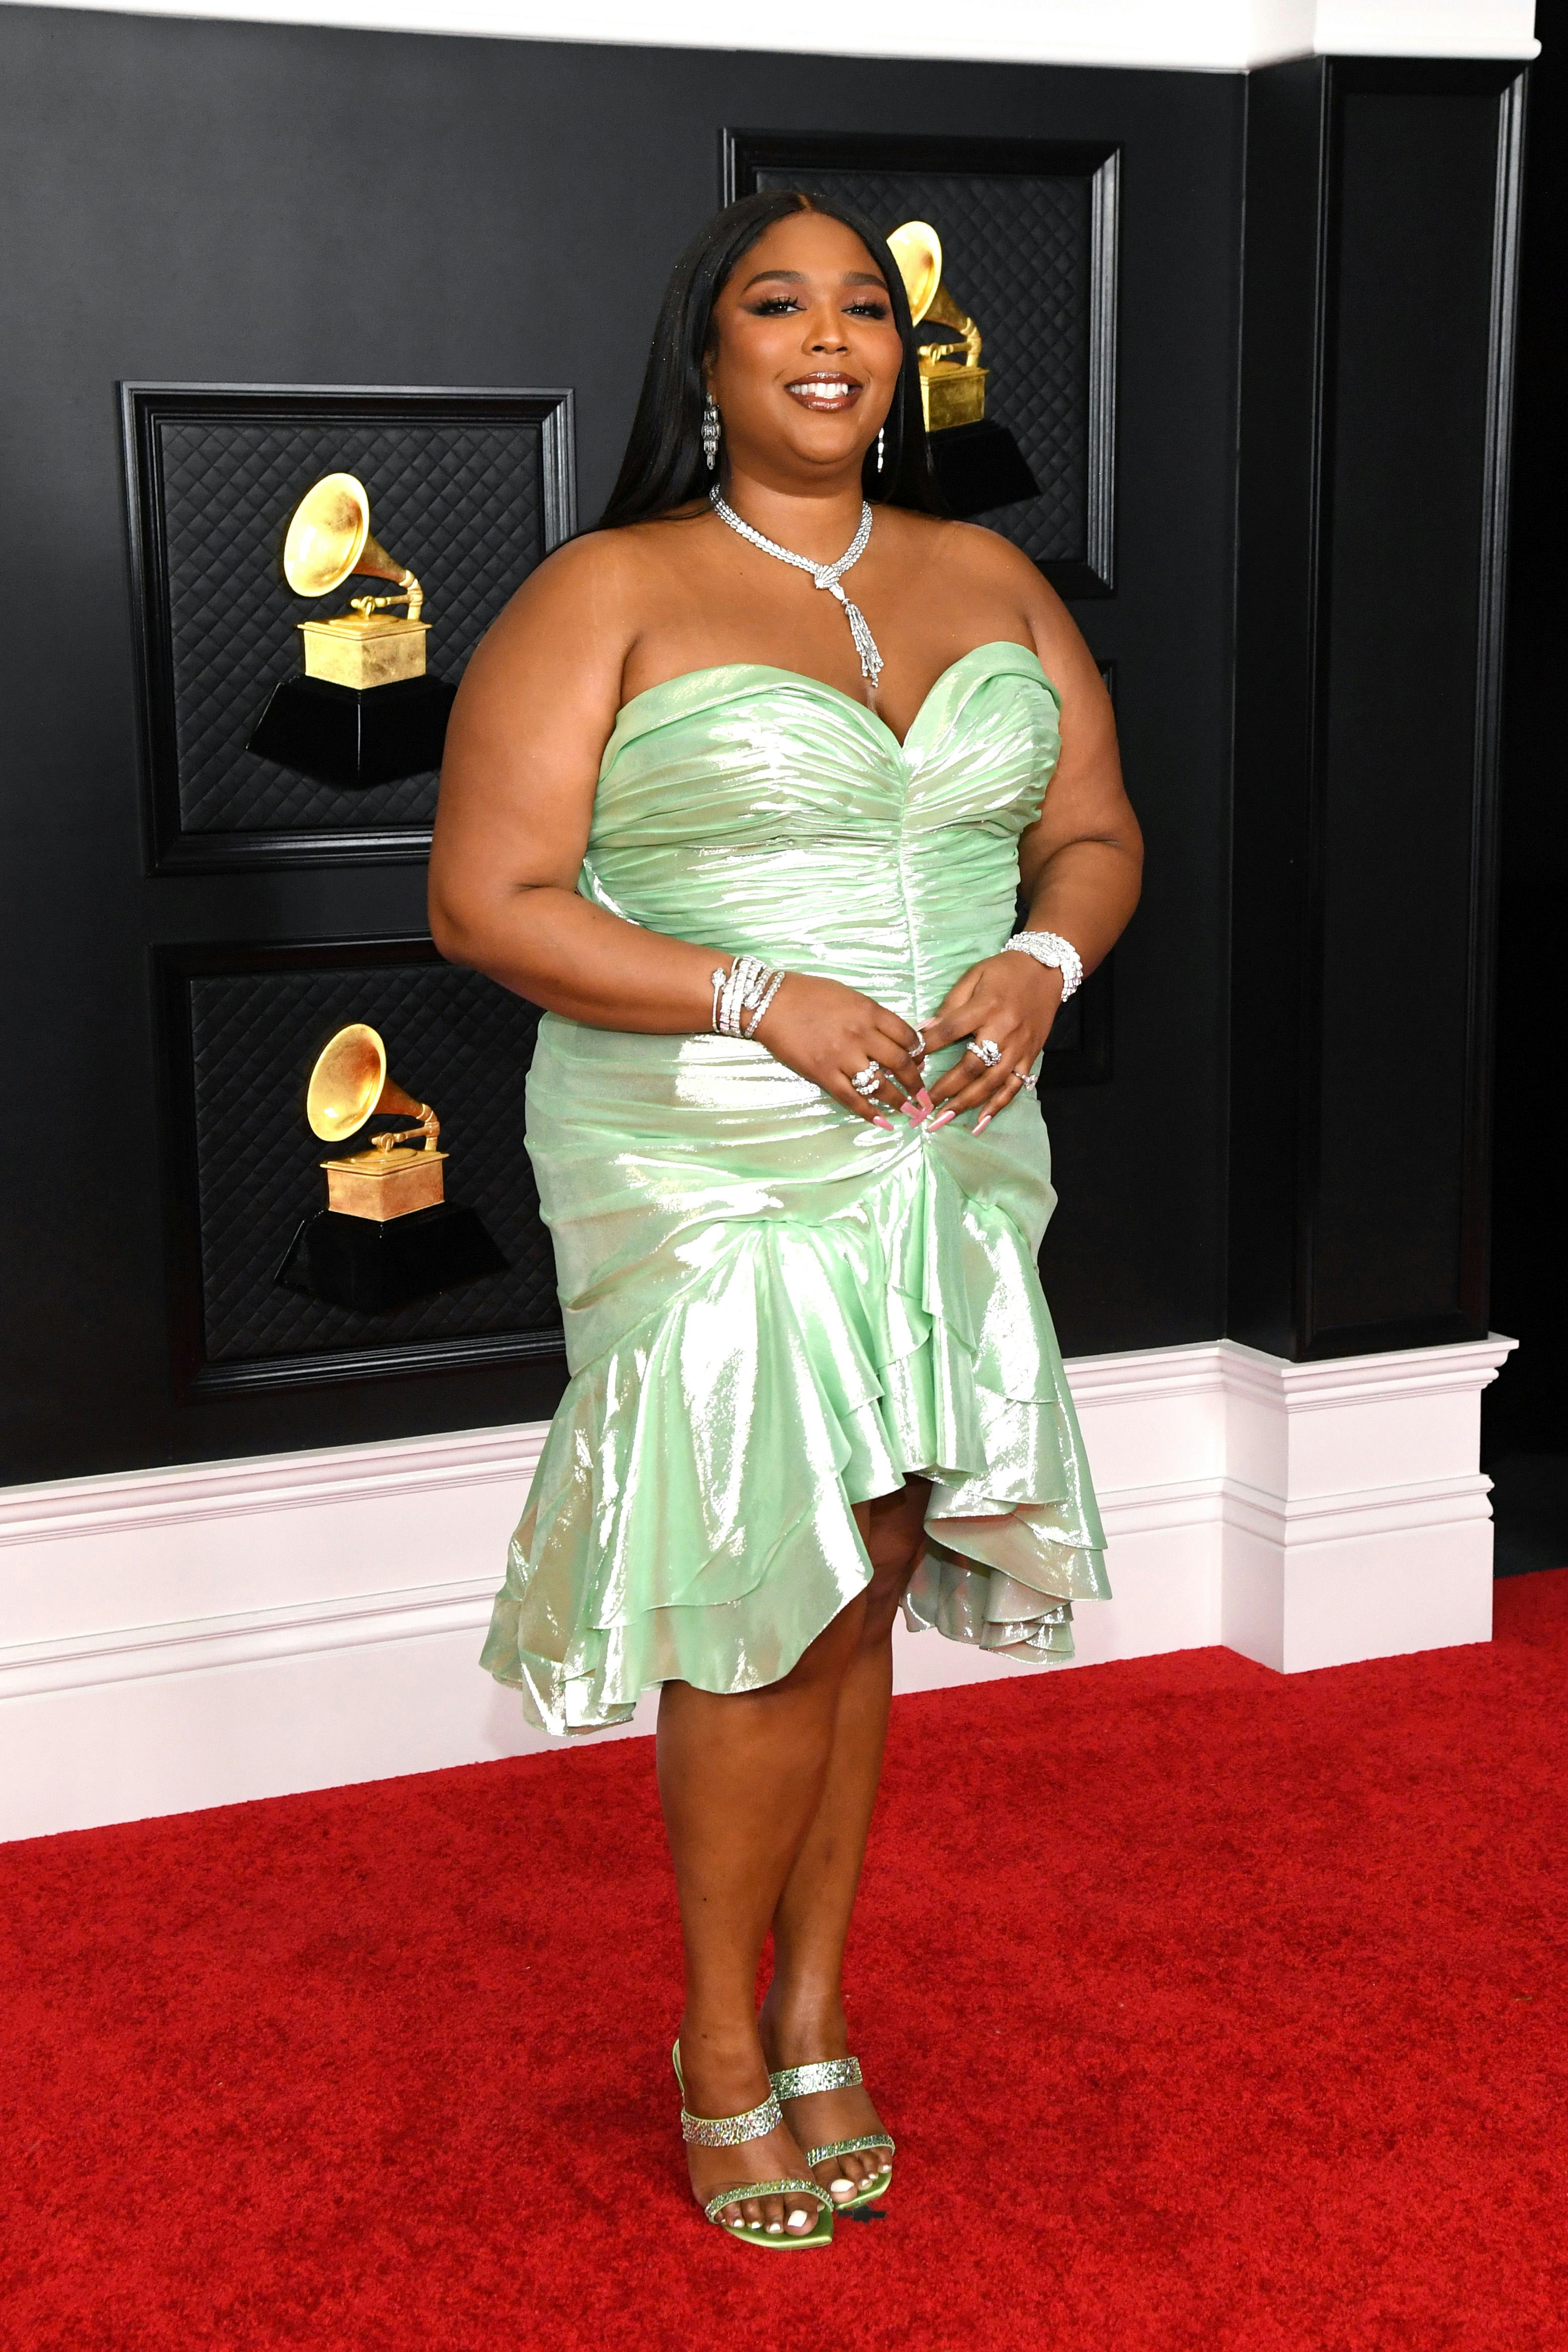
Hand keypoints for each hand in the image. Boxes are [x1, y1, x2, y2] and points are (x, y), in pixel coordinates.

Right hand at [752, 972, 931, 1126]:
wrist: (769, 1001)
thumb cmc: (808, 993)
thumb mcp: (848, 995)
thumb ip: (871, 1015)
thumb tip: (890, 1036)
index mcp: (870, 1012)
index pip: (907, 1036)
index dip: (919, 1053)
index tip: (921, 1062)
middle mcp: (861, 1035)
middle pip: (901, 1063)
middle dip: (917, 1082)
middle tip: (924, 1095)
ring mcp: (842, 1057)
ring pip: (880, 1085)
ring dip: (900, 1101)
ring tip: (911, 1112)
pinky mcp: (823, 1074)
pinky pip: (851, 1098)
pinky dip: (869, 1113)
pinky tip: (882, 1122)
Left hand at [920, 954, 1061, 1129]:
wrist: (1047, 970)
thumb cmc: (1005, 971)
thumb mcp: (974, 976)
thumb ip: (950, 1005)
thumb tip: (923, 1031)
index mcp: (986, 1006)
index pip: (951, 1030)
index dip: (928, 1046)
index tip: (909, 1061)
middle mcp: (1004, 1030)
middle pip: (972, 1065)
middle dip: (946, 1088)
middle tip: (924, 1105)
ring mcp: (1019, 1047)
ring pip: (992, 1082)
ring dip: (967, 1103)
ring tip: (944, 1119)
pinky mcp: (1030, 1056)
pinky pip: (1014, 1086)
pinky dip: (997, 1105)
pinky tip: (981, 1122)